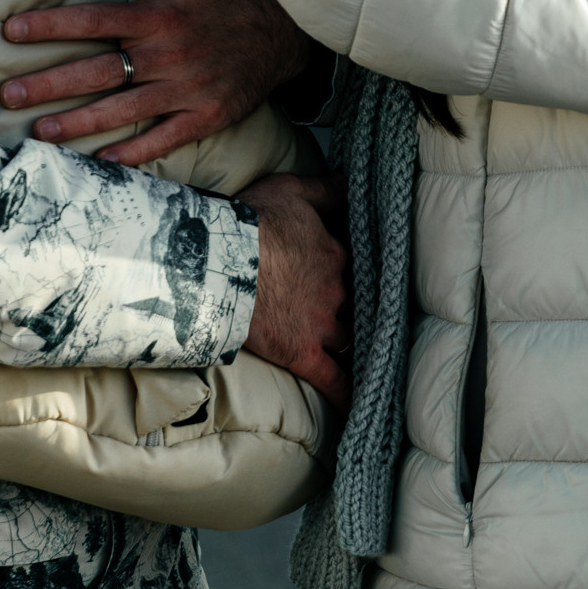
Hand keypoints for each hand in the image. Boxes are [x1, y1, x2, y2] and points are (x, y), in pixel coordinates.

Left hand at [0, 0, 310, 164]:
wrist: (292, 28)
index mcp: (161, 15)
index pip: (94, 20)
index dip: (50, 26)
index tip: (11, 32)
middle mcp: (169, 56)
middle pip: (98, 73)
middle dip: (49, 85)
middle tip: (7, 94)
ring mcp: (188, 90)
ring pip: (122, 110)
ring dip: (77, 123)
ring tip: (39, 132)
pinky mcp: (208, 115)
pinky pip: (164, 139)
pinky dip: (133, 152)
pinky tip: (101, 159)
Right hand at [241, 174, 351, 408]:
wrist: (220, 261)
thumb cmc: (251, 219)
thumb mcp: (292, 189)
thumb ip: (328, 187)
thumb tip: (355, 181)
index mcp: (336, 254)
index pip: (358, 266)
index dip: (356, 272)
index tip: (356, 276)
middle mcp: (337, 291)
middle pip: (358, 303)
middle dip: (361, 309)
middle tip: (365, 316)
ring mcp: (321, 325)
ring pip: (351, 339)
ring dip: (358, 346)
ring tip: (368, 356)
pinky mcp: (301, 353)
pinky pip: (334, 380)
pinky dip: (348, 394)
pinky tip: (361, 406)